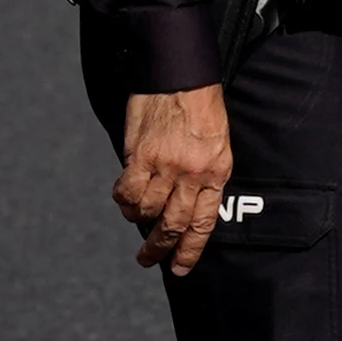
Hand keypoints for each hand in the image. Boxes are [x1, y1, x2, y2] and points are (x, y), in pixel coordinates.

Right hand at [116, 87, 234, 273]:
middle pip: (174, 224)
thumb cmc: (201, 104)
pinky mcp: (141, 155)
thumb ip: (204, 173)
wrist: (180, 73)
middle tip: (148, 259)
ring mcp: (166, 166)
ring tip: (135, 216)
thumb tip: (185, 202)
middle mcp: (192, 174)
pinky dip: (124, 200)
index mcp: (216, 172)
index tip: (178, 267)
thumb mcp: (217, 142)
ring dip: (138, 220)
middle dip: (160, 248)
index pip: (203, 223)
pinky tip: (124, 198)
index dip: (189, 250)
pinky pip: (128, 192)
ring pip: (147, 211)